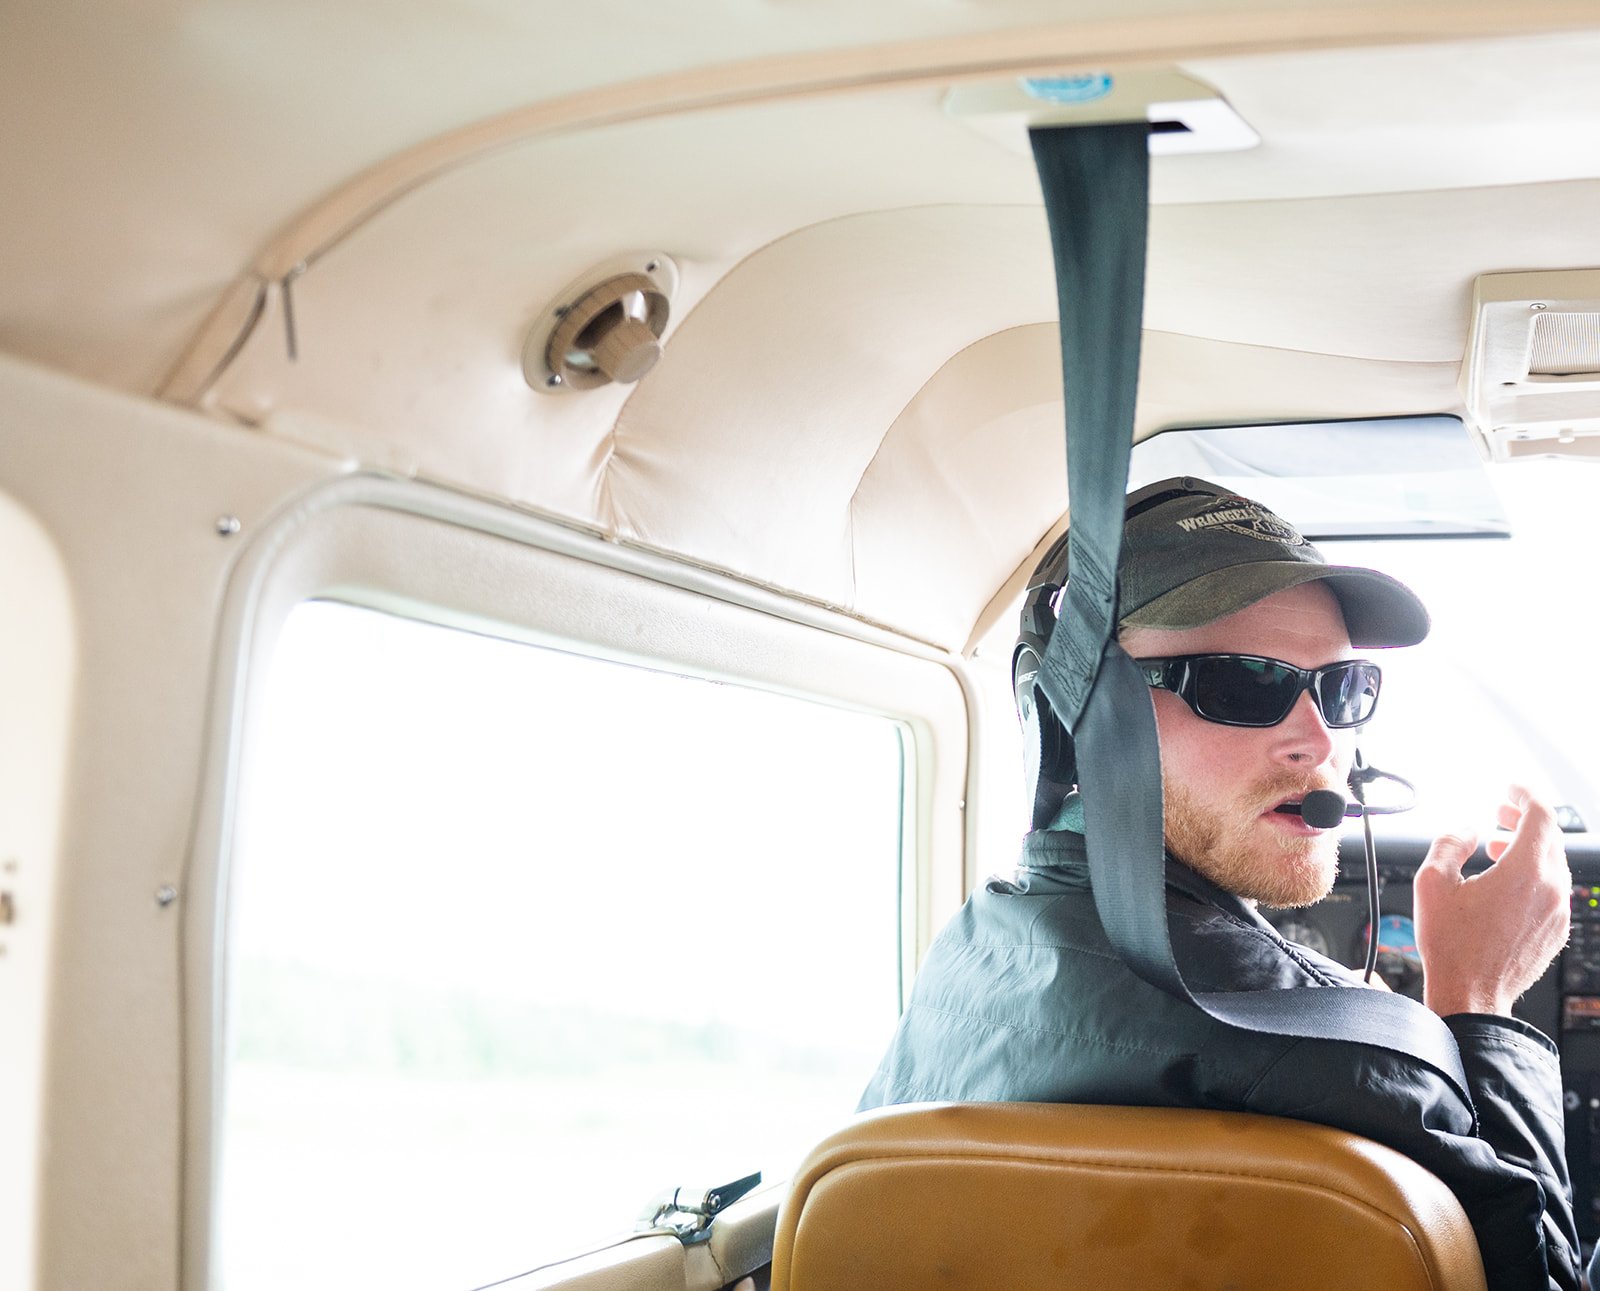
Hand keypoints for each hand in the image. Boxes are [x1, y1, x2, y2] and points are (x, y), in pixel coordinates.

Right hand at [1412, 784, 1570, 1017]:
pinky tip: (1505, 882)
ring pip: (1553, 863)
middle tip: (1500, 812)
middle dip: (1524, 818)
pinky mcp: (1555, 931)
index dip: (1524, 795)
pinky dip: (1534, 874)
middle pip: (1550, 837)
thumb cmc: (1452, 945)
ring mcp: (1557, 913)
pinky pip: (1552, 890)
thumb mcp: (1432, 882)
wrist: (1471, 995)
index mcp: (1526, 872)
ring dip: (1528, 847)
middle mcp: (1551, 890)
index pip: (1541, 816)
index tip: (1510, 789)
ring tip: (1497, 848)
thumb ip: (1449, 844)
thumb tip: (1464, 831)